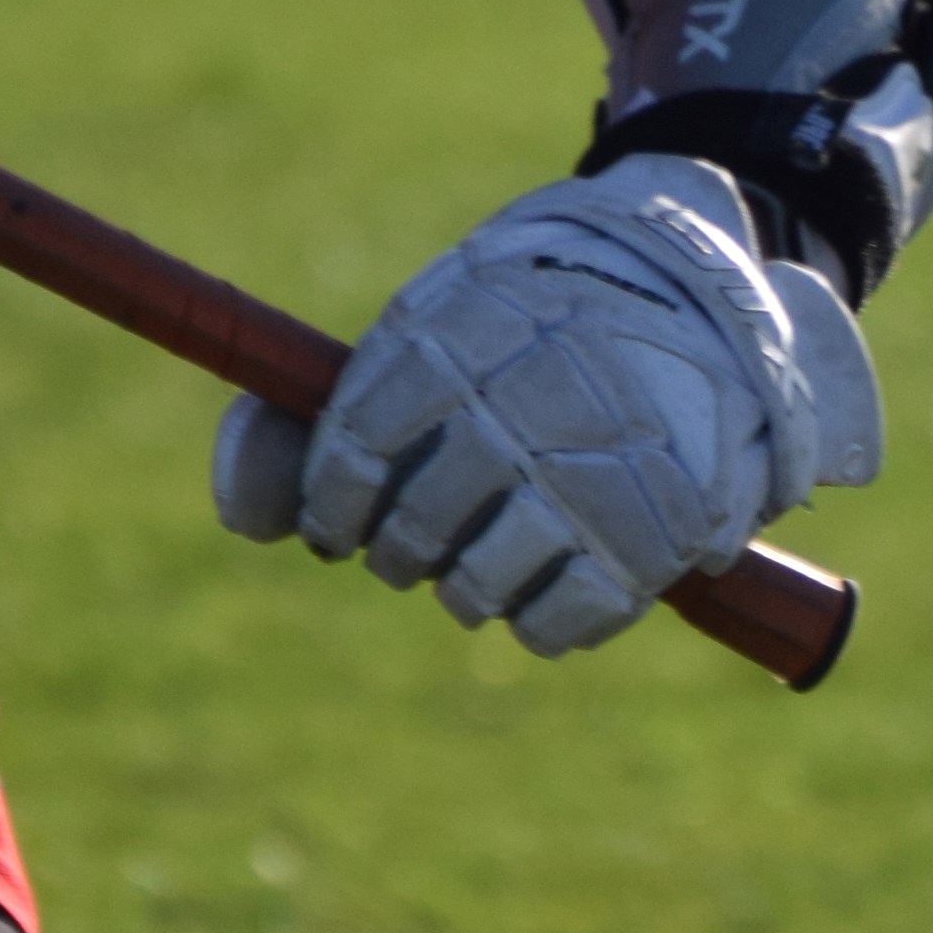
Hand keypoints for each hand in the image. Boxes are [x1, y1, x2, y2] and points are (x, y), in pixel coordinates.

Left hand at [211, 157, 882, 654]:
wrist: (690, 303)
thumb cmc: (517, 339)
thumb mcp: (416, 343)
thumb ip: (308, 427)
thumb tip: (242, 519)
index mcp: (455, 341)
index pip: (353, 456)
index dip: (334, 508)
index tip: (341, 521)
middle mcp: (522, 407)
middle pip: (412, 537)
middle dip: (404, 549)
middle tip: (431, 529)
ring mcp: (592, 475)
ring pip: (473, 593)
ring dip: (470, 585)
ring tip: (499, 543)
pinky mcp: (656, 535)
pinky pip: (553, 629)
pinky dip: (541, 617)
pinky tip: (557, 568)